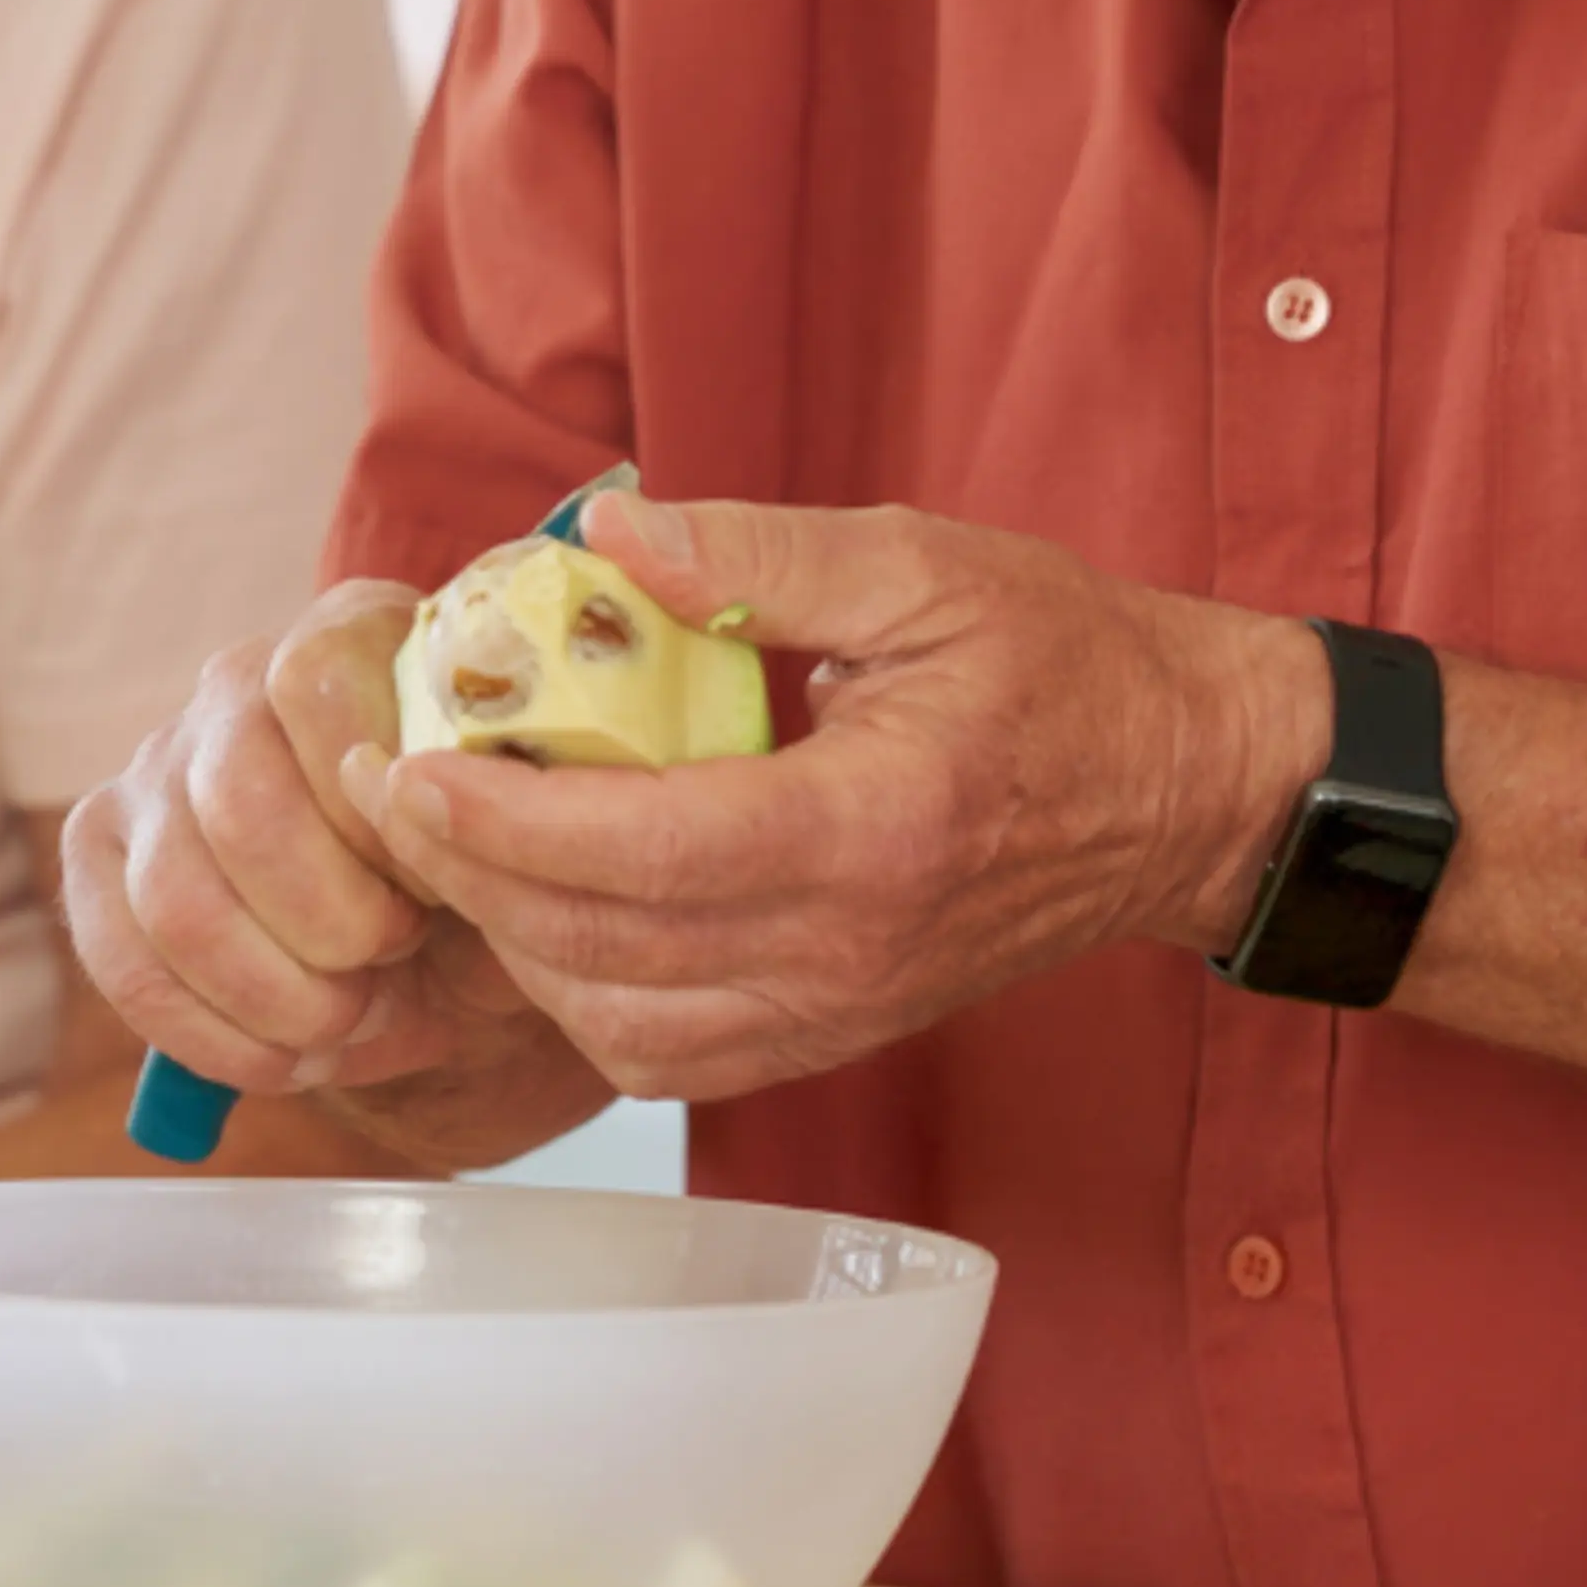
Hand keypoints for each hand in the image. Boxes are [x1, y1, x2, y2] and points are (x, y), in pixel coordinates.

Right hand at [63, 584, 609, 1170]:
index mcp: (350, 637)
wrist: (442, 943)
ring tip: (346, 1019)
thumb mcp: (523, 837)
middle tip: (392, 963)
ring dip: (273, 993)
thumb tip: (448, 832)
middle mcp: (236, 681)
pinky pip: (122, 961)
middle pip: (240, 801)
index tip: (434, 887)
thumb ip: (496, 819)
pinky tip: (281, 1057)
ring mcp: (157, 765)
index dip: (372, 805)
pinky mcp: (100, 852)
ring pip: (177, 897)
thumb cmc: (487, 871)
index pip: (317, 682)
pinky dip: (209, 1036)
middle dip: (327, 921)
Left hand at [343, 493, 1321, 1102]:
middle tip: (400, 787)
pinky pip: (675, 1054)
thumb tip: (609, 532)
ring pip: (624, 1030)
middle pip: (607, 953)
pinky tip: (548, 905)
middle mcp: (848, 950)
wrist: (1186, 790)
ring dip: (520, 946)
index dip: (508, 821)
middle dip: (474, 878)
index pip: (648, 856)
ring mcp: (844, 1010)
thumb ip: (761, 552)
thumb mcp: (926, 565)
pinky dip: (586, 993)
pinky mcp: (838, 1033)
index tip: (413, 763)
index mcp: (872, 830)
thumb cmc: (1067, 663)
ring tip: (461, 841)